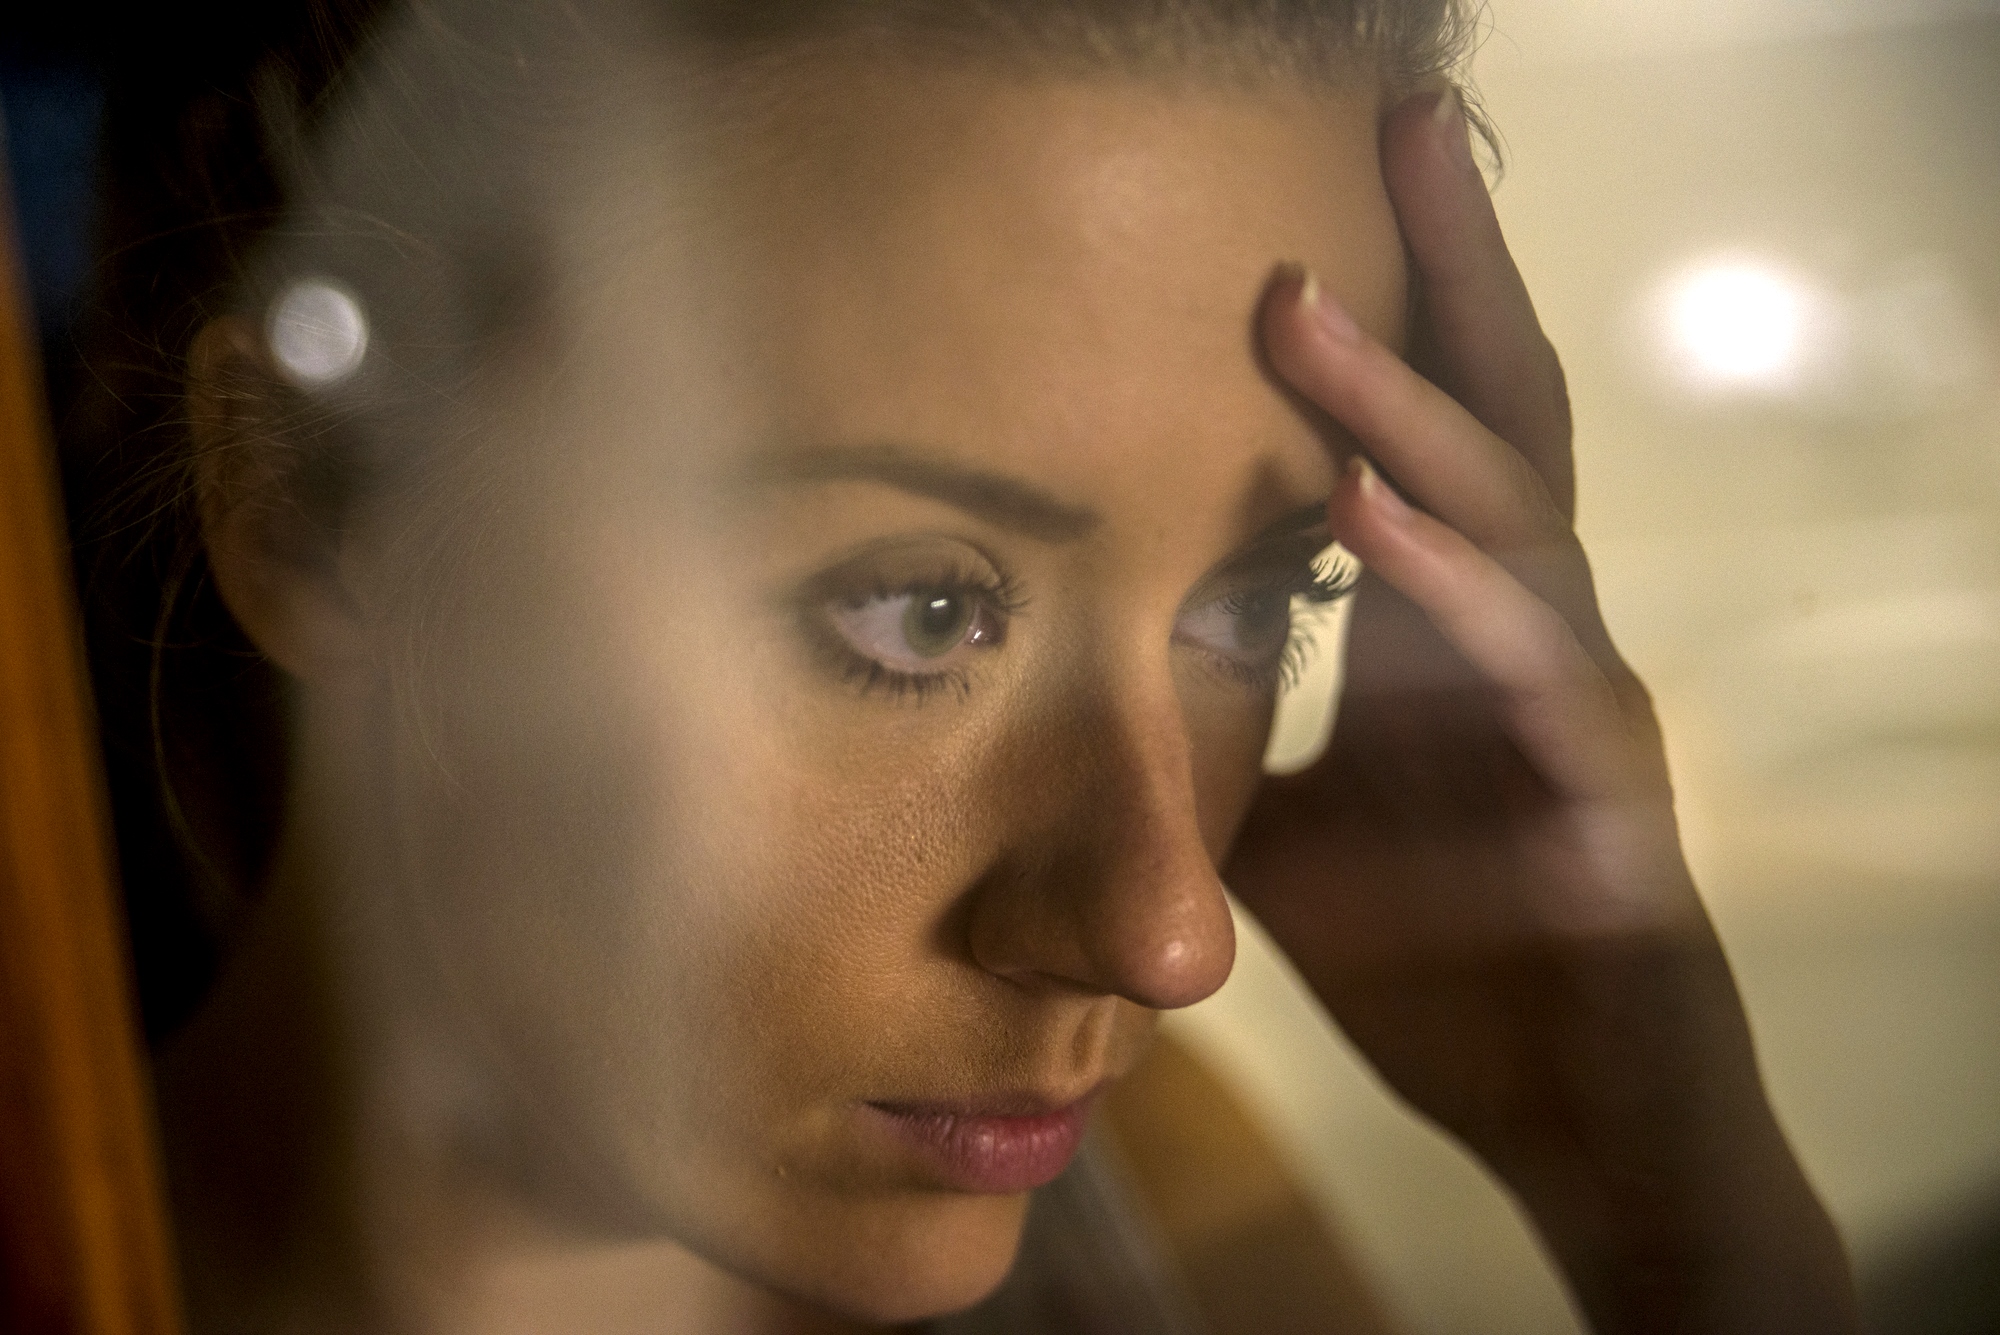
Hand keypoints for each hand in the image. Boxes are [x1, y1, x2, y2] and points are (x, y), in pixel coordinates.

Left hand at [1223, 92, 1857, 1334]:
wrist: (1579, 1130)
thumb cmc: (1458, 965)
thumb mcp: (1315, 826)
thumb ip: (1245, 733)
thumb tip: (1118, 668)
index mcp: (1469, 636)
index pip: (1443, 434)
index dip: (1405, 305)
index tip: (1326, 181)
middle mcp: (1540, 648)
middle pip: (1505, 426)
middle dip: (1444, 278)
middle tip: (1391, 126)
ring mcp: (1587, 727)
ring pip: (1520, 536)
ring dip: (1412, 423)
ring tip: (1305, 320)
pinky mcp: (1616, 828)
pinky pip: (1540, 697)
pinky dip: (1457, 607)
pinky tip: (1373, 530)